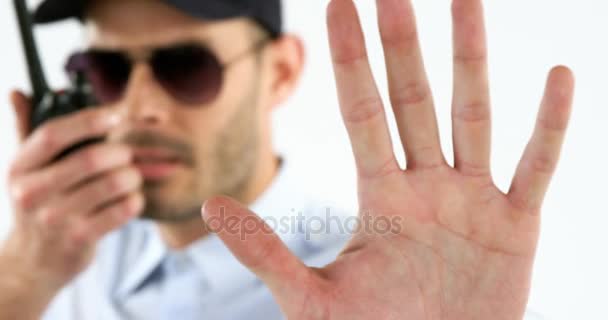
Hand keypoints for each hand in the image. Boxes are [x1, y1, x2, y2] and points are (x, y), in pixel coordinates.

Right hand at [1, 91, 142, 298]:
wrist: (32, 262)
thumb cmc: (38, 205)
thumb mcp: (25, 170)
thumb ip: (24, 129)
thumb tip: (16, 92)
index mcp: (20, 167)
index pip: (53, 133)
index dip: (89, 120)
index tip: (116, 115)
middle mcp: (32, 192)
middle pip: (91, 158)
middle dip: (120, 152)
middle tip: (127, 155)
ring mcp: (55, 218)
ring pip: (113, 183)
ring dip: (132, 176)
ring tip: (131, 177)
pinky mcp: (79, 239)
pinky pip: (123, 209)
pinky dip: (135, 200)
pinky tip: (130, 200)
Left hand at [201, 0, 574, 318]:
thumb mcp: (313, 296)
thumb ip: (265, 251)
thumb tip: (209, 207)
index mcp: (379, 195)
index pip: (361, 112)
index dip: (351, 59)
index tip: (340, 4)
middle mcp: (425, 185)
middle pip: (412, 100)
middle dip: (402, 44)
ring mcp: (472, 200)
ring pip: (474, 115)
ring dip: (471, 59)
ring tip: (467, 2)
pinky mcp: (515, 226)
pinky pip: (535, 166)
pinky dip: (549, 126)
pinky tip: (559, 77)